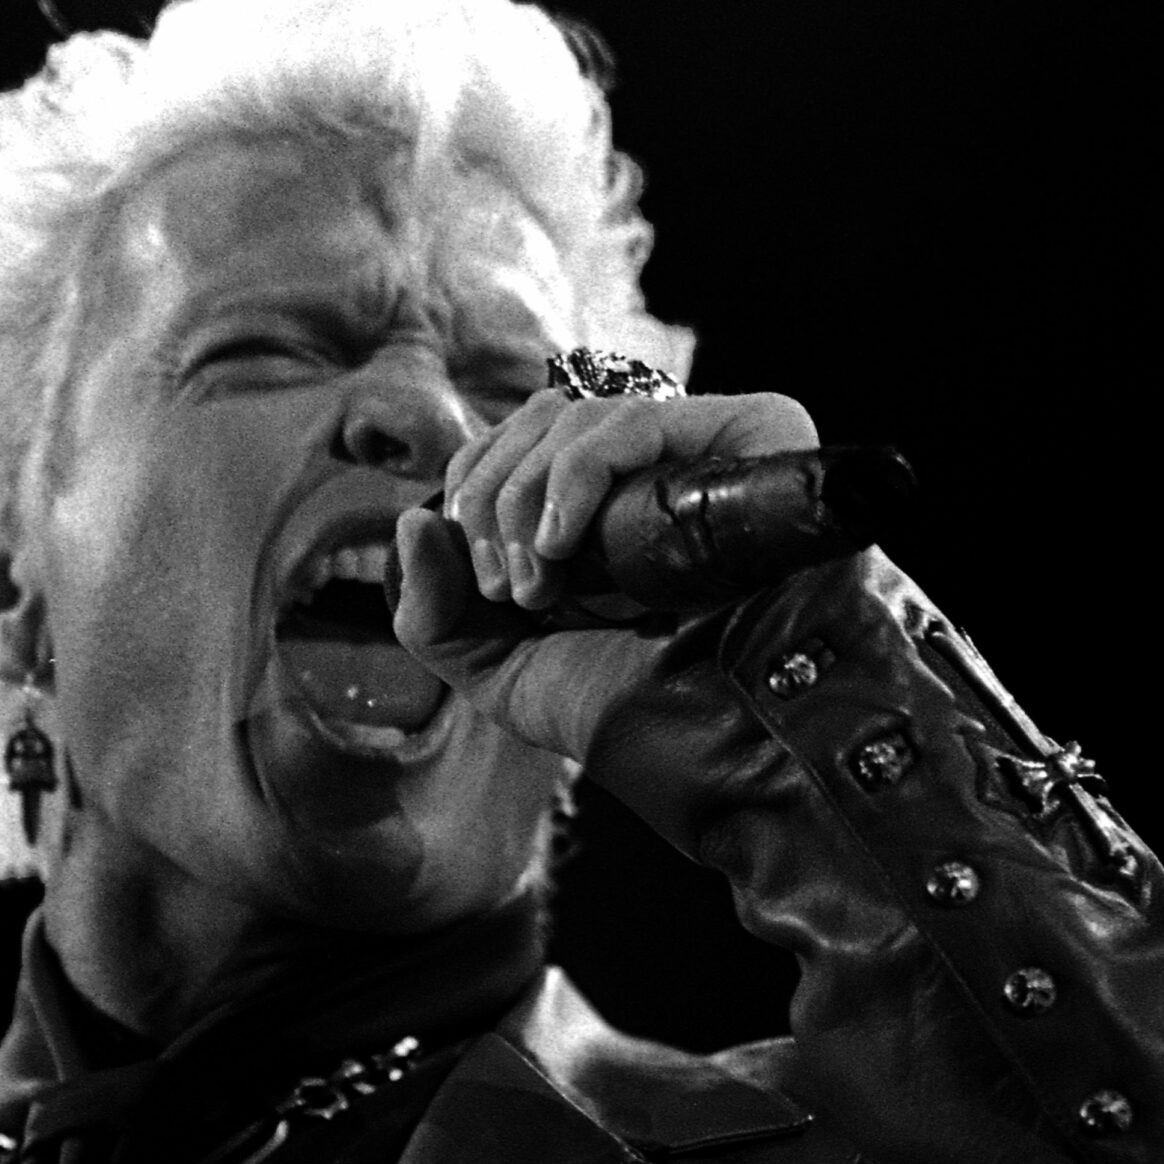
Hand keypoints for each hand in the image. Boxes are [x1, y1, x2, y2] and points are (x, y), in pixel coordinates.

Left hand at [392, 386, 818, 763]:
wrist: (724, 748)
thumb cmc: (628, 708)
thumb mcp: (499, 667)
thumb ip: (433, 610)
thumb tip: (411, 520)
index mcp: (603, 498)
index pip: (514, 440)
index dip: (473, 494)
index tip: (484, 585)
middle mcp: (654, 460)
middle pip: (536, 419)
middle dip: (489, 499)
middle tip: (505, 590)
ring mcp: (702, 441)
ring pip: (574, 415)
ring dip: (525, 499)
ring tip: (539, 586)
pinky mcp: (751, 432)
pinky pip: (632, 421)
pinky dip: (573, 476)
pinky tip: (560, 545)